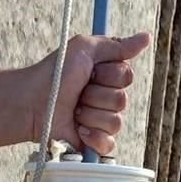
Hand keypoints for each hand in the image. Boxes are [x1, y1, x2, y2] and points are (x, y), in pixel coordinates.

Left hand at [29, 32, 150, 154]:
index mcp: (108, 77)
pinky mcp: (95, 143)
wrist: (33, 102)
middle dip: (97, 95)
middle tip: (78, 93)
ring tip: (74, 110)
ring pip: (116, 121)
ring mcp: (102, 122)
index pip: (126, 76)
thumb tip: (146, 37)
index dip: (108, 74)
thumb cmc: (55, 73)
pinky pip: (109, 144)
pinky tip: (79, 129)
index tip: (89, 71)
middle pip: (122, 100)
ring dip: (91, 114)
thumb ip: (117, 46)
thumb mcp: (85, 49)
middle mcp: (107, 99)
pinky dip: (94, 136)